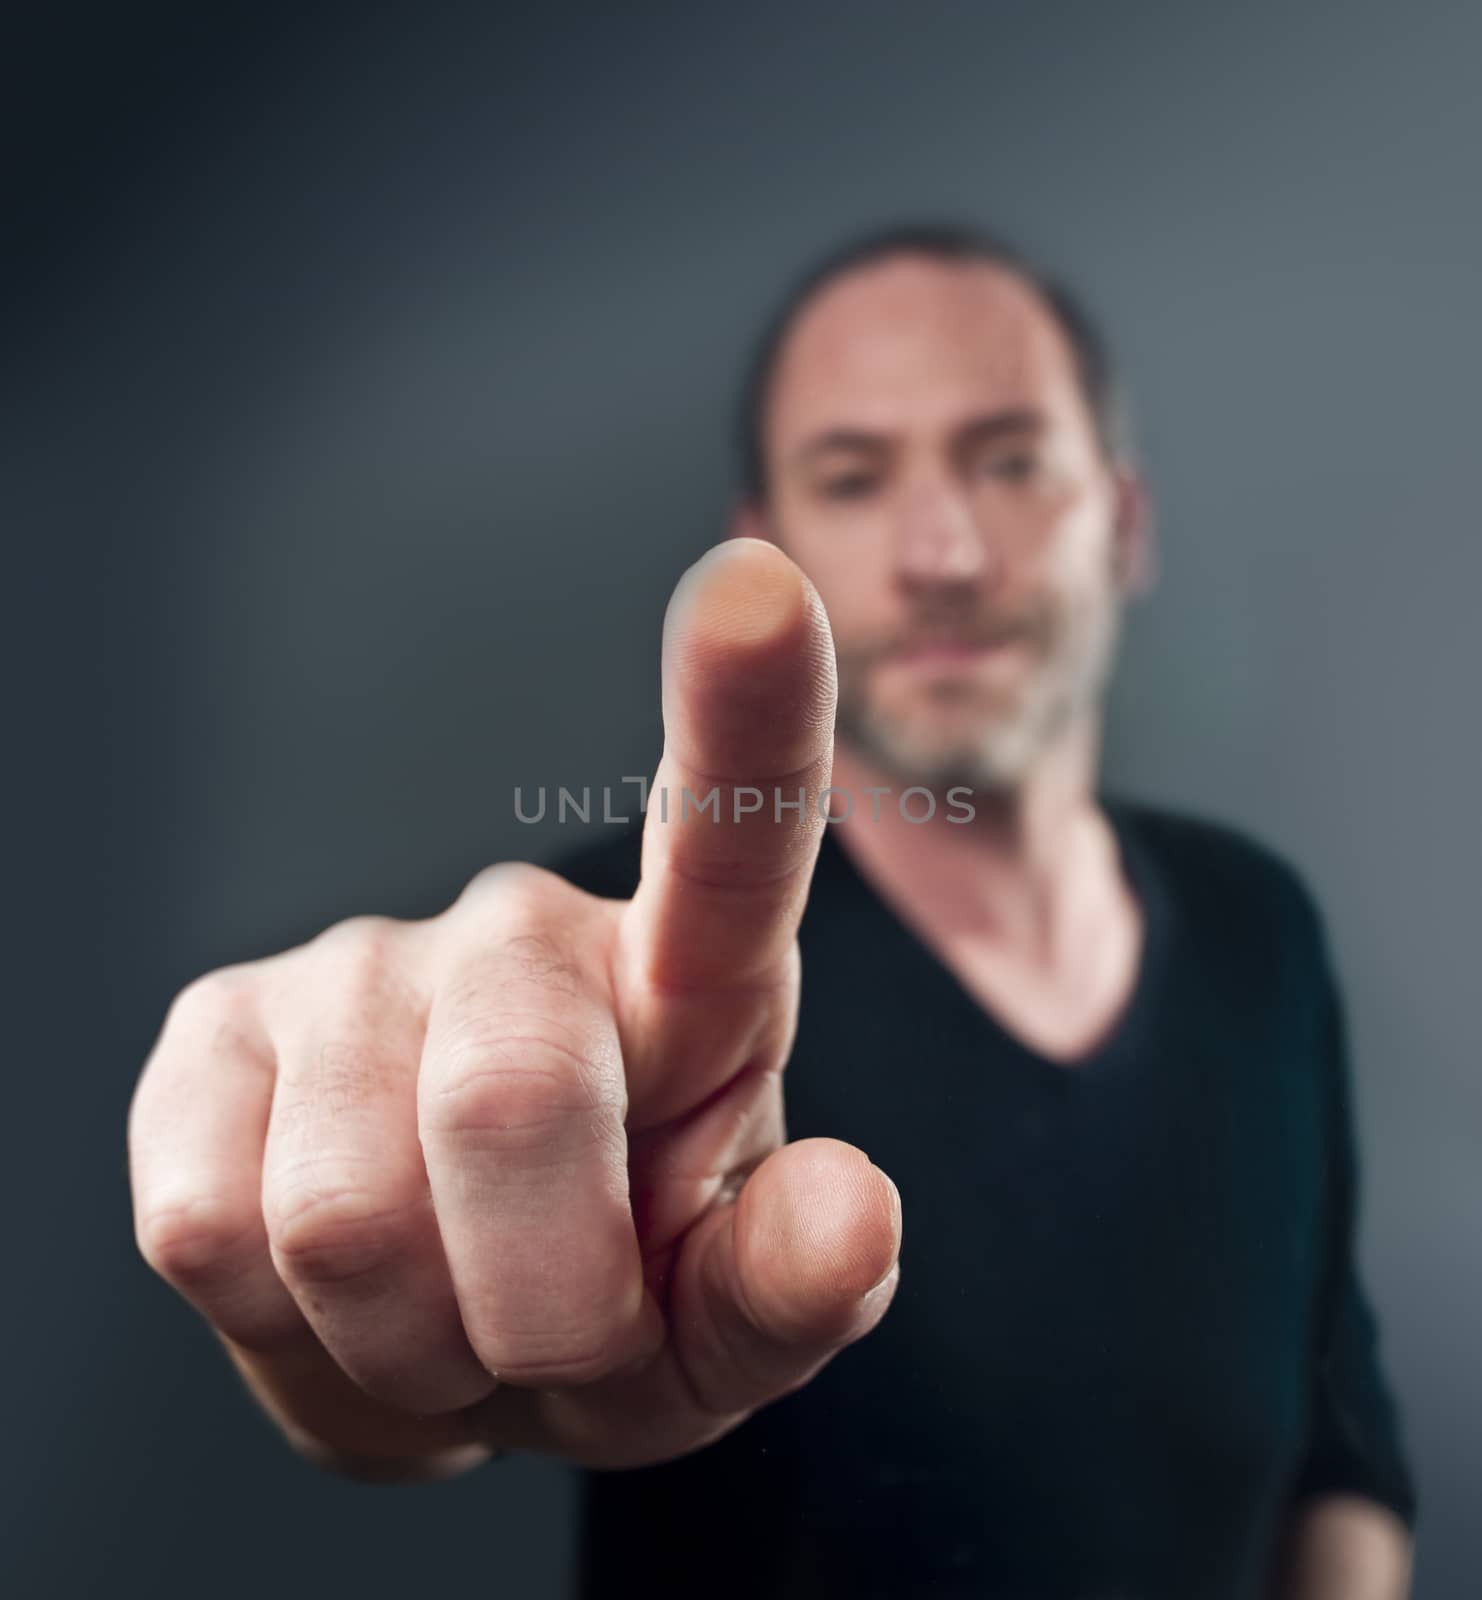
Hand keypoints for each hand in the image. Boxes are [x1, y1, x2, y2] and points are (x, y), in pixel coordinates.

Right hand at [128, 538, 902, 1478]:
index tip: (762, 588)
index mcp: (689, 982)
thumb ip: (797, 1283)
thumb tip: (850, 1213)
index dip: (748, 716)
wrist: (463, 1342)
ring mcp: (357, 967)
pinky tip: (334, 1288)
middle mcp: (520, 933)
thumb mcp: (730, 1331)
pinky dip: (284, 1334)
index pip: (730, 834)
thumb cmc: (625, 1300)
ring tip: (447, 1315)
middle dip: (538, 1311)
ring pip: (343, 1214)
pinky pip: (211, 1228)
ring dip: (409, 1343)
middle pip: (507, 1106)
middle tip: (551, 1337)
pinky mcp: (213, 1034)